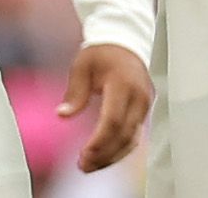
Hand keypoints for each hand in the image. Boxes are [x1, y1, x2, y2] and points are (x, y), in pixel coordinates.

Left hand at [57, 44, 153, 171]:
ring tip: (91, 166)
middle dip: (104, 155)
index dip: (99, 141)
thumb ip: (75, 92)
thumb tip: (63, 114)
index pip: (113, 120)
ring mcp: (145, 104)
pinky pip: (135, 136)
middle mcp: (138, 96)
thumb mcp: (82, 66)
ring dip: (112, 157)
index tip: (84, 153)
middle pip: (124, 135)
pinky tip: (105, 157)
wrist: (125, 40)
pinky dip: (120, 150)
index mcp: (123, 83)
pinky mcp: (145, 110)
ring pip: (132, 140)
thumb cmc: (103, 52)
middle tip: (83, 165)